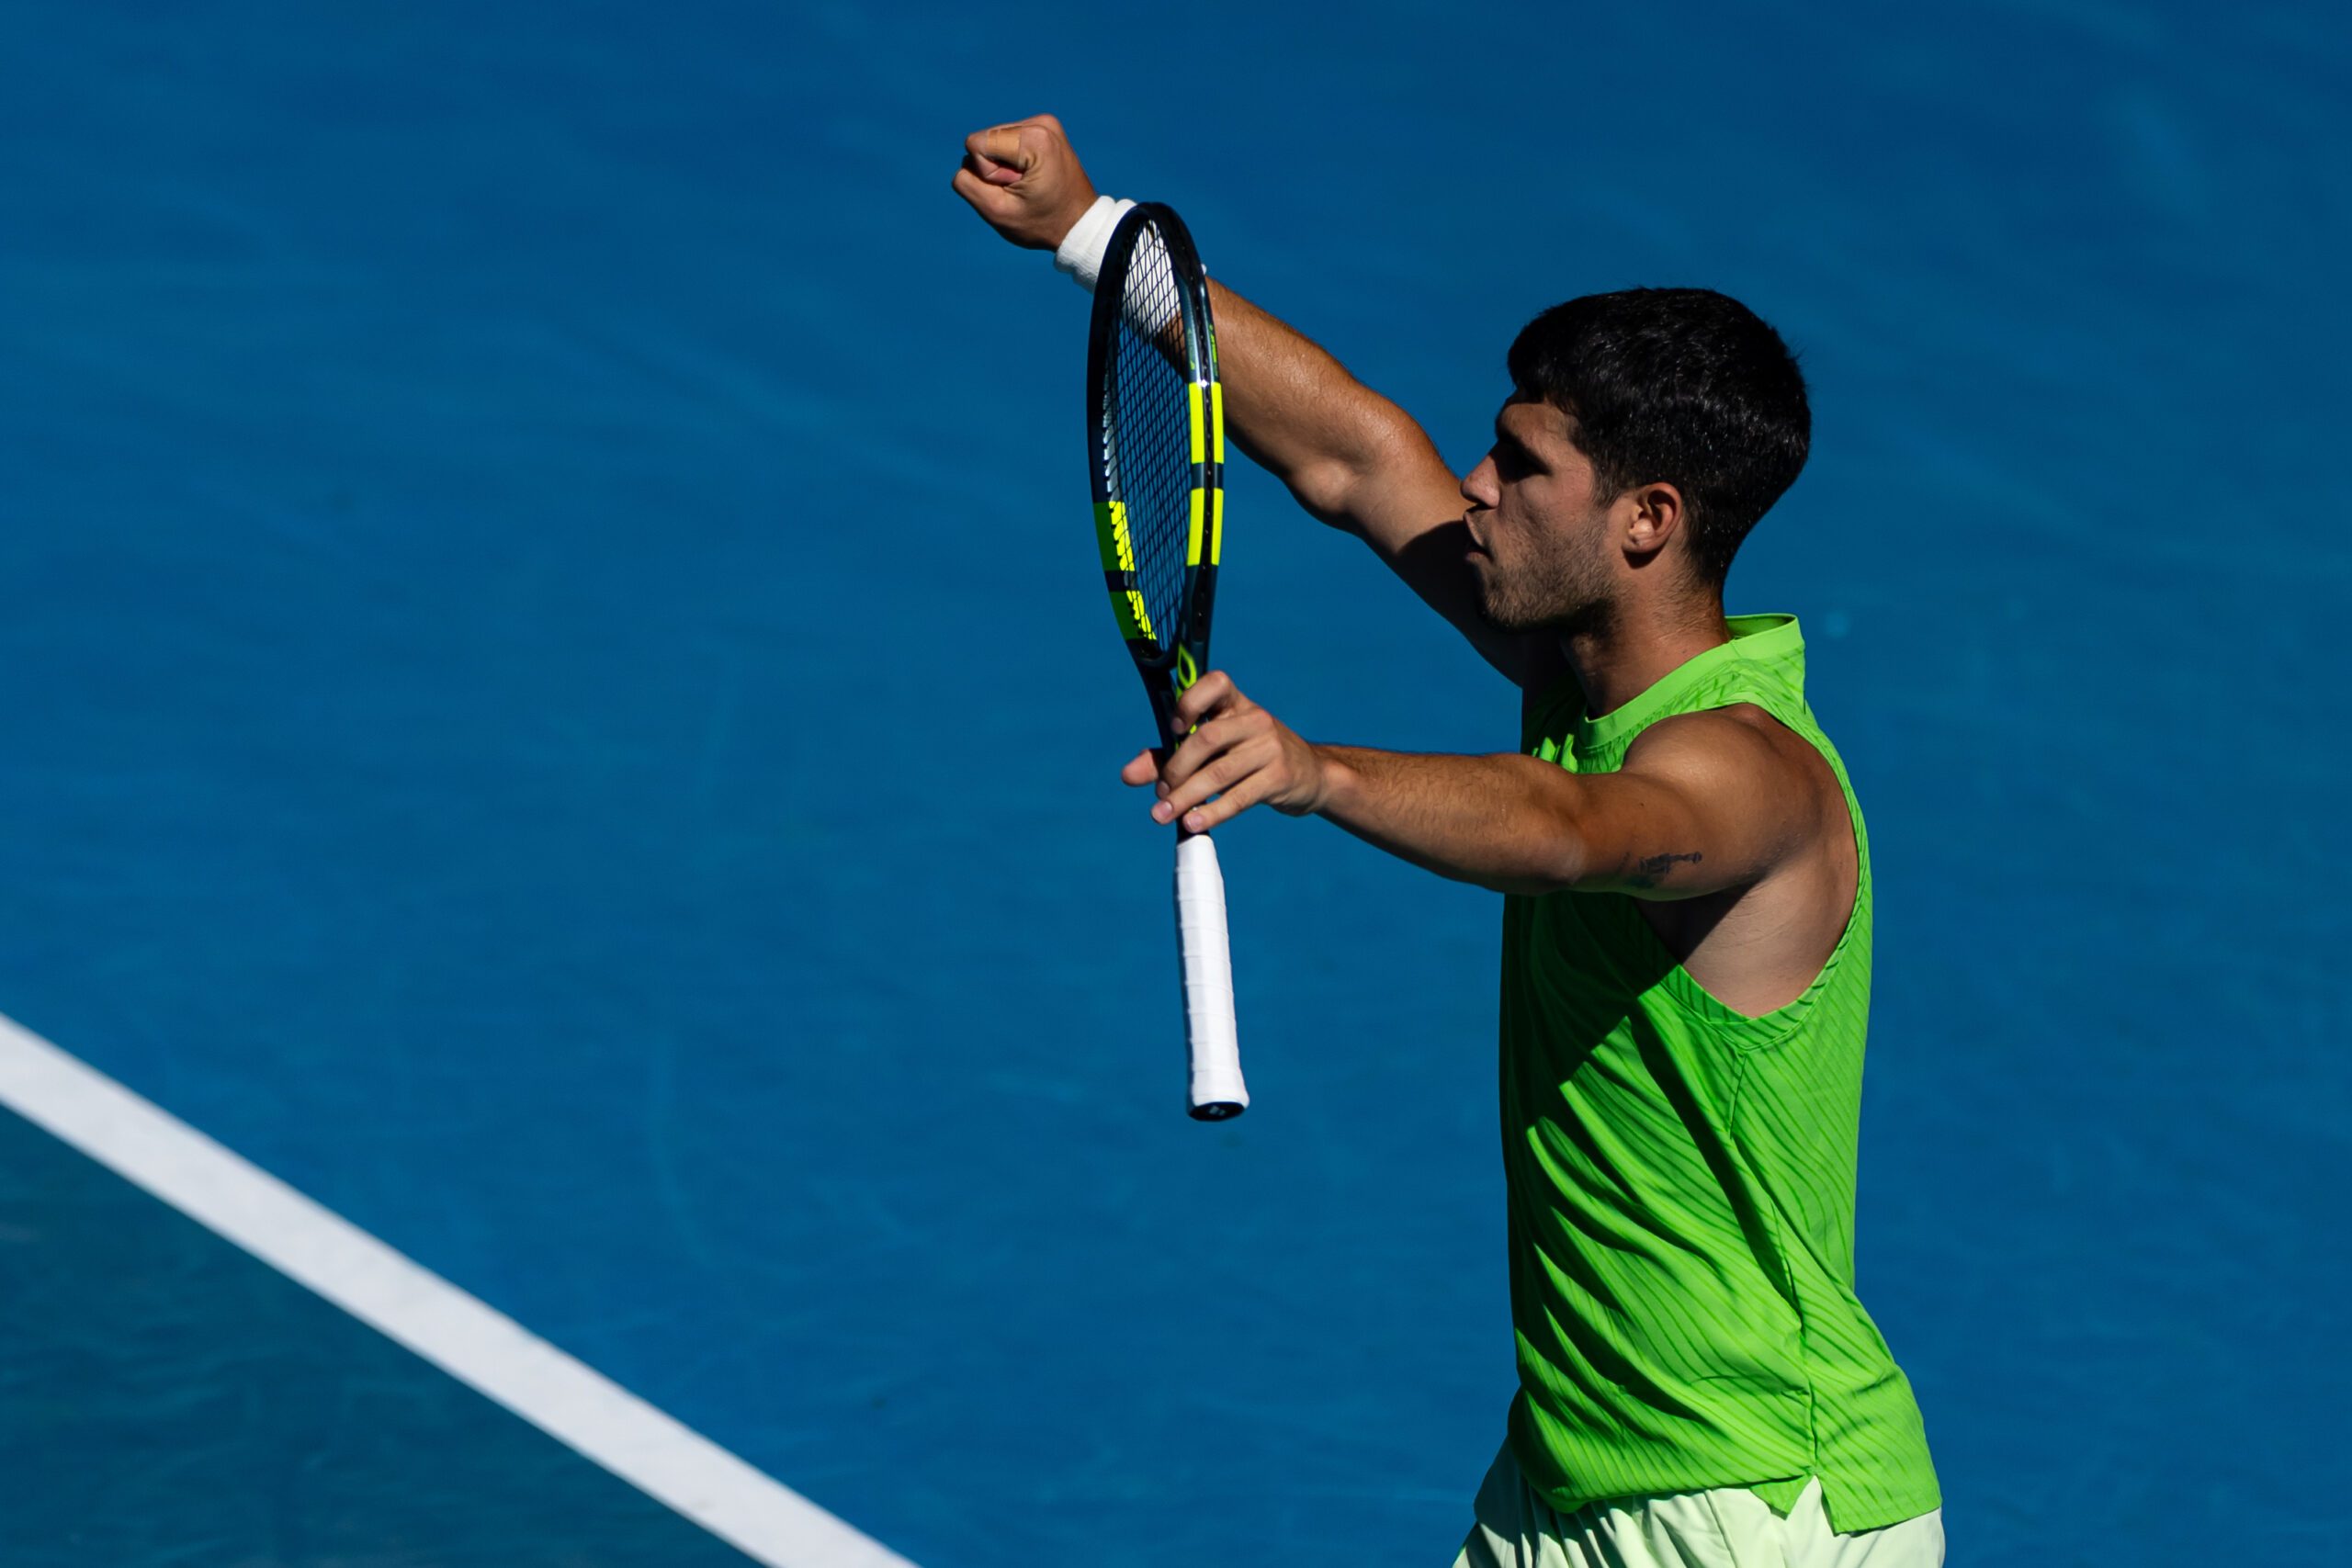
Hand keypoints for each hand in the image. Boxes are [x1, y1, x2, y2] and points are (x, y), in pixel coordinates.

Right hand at [950, 113, 1099, 250]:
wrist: (1080, 224)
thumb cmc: (1042, 223)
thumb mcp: (997, 212)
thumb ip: (967, 184)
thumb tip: (966, 162)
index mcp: (1034, 137)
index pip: (976, 144)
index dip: (987, 173)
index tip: (1015, 188)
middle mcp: (1041, 122)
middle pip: (985, 138)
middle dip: (997, 168)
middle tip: (1024, 189)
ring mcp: (1045, 122)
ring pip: (994, 140)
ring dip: (1004, 166)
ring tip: (1030, 184)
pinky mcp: (1044, 128)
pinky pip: (1007, 141)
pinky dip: (1013, 161)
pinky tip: (1033, 176)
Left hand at [1120, 671, 1328, 832]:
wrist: (1312, 775)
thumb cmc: (1250, 757)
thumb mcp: (1215, 750)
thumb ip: (1169, 756)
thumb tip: (1127, 775)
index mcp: (1236, 703)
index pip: (1214, 683)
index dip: (1189, 701)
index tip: (1173, 728)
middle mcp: (1254, 719)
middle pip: (1206, 738)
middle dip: (1175, 769)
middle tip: (1160, 793)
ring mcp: (1269, 747)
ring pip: (1219, 772)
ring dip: (1185, 797)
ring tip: (1162, 816)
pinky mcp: (1279, 777)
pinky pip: (1239, 797)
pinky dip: (1211, 812)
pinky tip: (1192, 824)